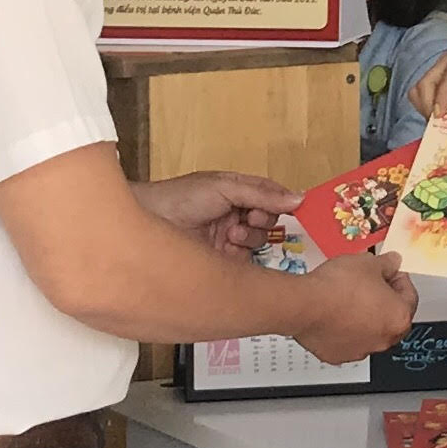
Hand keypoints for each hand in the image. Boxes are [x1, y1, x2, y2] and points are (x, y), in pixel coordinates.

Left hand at [138, 170, 297, 253]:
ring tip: (232, 233)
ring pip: (259, 240)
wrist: (148, 221)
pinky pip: (246, 260)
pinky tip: (227, 245)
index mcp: (237, 192)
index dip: (282, 202)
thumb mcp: (225, 187)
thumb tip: (298, 198)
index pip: (270, 196)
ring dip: (250, 236)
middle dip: (263, 220)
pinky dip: (242, 252)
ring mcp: (228, 237)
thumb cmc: (180, 197)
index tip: (293, 207)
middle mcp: (234, 214)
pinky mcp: (221, 260)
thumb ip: (262, 194)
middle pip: (269, 220)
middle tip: (250, 217)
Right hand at [289, 252, 416, 361]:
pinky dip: (343, 329)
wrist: (304, 304)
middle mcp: (384, 339)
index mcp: (400, 318)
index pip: (410, 296)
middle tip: (370, 283)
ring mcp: (361, 350)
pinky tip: (334, 313)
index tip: (390, 272)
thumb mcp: (368, 263)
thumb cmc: (337, 288)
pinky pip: (346, 340)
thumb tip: (392, 263)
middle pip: (391, 317)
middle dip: (383, 299)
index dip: (399, 279)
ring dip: (363, 316)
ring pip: (368, 330)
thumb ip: (387, 264)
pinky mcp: (337, 355)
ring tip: (348, 297)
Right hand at [410, 41, 446, 122]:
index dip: (441, 99)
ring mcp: (444, 77)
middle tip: (439, 126)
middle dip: (429, 106)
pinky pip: (430, 104)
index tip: (440, 116)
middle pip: (425, 85)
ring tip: (442, 126)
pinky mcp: (445, 92)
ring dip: (428, 111)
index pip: (445, 79)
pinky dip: (434, 116)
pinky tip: (444, 125)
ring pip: (422, 95)